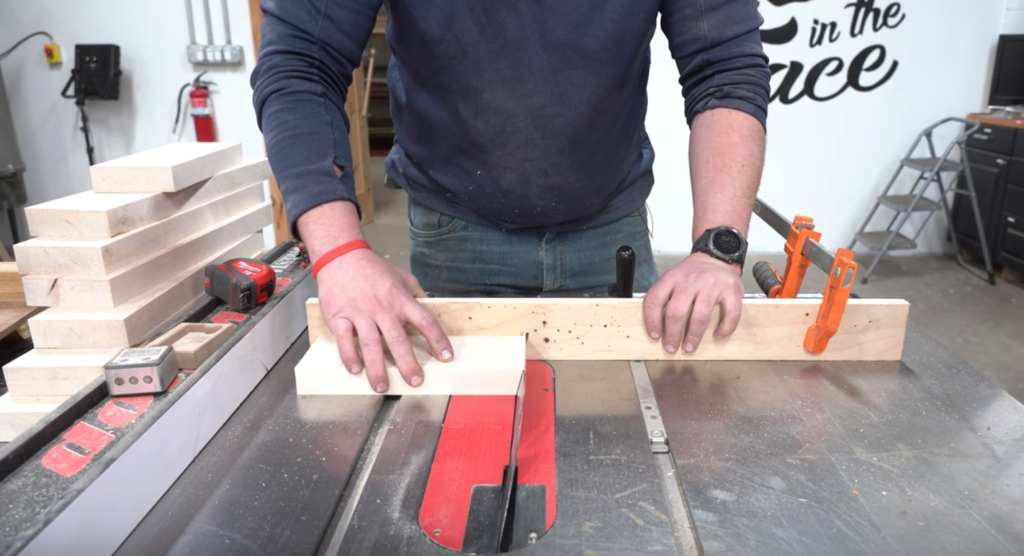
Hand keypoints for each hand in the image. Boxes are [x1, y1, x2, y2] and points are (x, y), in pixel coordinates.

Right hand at [317, 249, 452, 392]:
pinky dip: (349, 356)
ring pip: (371, 344)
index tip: (446, 356)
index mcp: (401, 300)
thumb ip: (417, 294)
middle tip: (415, 381)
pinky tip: (356, 370)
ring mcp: (360, 314)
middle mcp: (383, 309)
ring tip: (382, 386)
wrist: (341, 257)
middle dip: (408, 363)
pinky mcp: (340, 317)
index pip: (425, 321)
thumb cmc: (372, 269)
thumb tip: (432, 306)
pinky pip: (344, 340)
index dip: (437, 340)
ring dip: (377, 368)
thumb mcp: (402, 277)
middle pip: (398, 339)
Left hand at [642, 253, 743, 353]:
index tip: (655, 335)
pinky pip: (730, 314)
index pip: (655, 300)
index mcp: (673, 277)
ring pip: (700, 316)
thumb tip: (655, 325)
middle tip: (671, 347)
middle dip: (672, 334)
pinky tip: (718, 335)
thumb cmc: (694, 273)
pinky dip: (725, 328)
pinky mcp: (731, 290)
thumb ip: (664, 296)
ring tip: (690, 347)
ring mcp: (712, 285)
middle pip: (676, 312)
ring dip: (694, 336)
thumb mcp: (674, 278)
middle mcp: (691, 280)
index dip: (652, 321)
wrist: (717, 256)